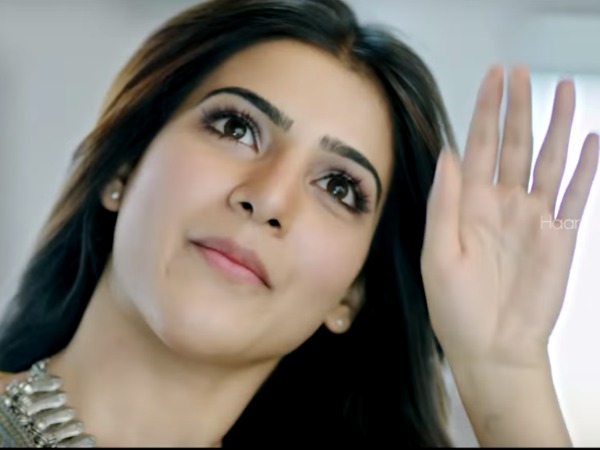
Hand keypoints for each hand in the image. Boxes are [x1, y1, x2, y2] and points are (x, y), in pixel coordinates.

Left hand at [421, 65, 598, 368]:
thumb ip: (444, 204)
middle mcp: (501, 204)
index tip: (493, 78)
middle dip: (516, 107)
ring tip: (564, 91)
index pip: (477, 146)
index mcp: (468, 206)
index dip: (485, 111)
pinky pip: (576, 194)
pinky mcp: (560, 235)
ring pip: (548, 160)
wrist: (492, 348)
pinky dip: (587, 168)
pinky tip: (592, 140)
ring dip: (556, 126)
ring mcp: (532, 217)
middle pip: (513, 144)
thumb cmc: (456, 308)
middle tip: (520, 71)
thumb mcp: (438, 254)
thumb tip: (447, 154)